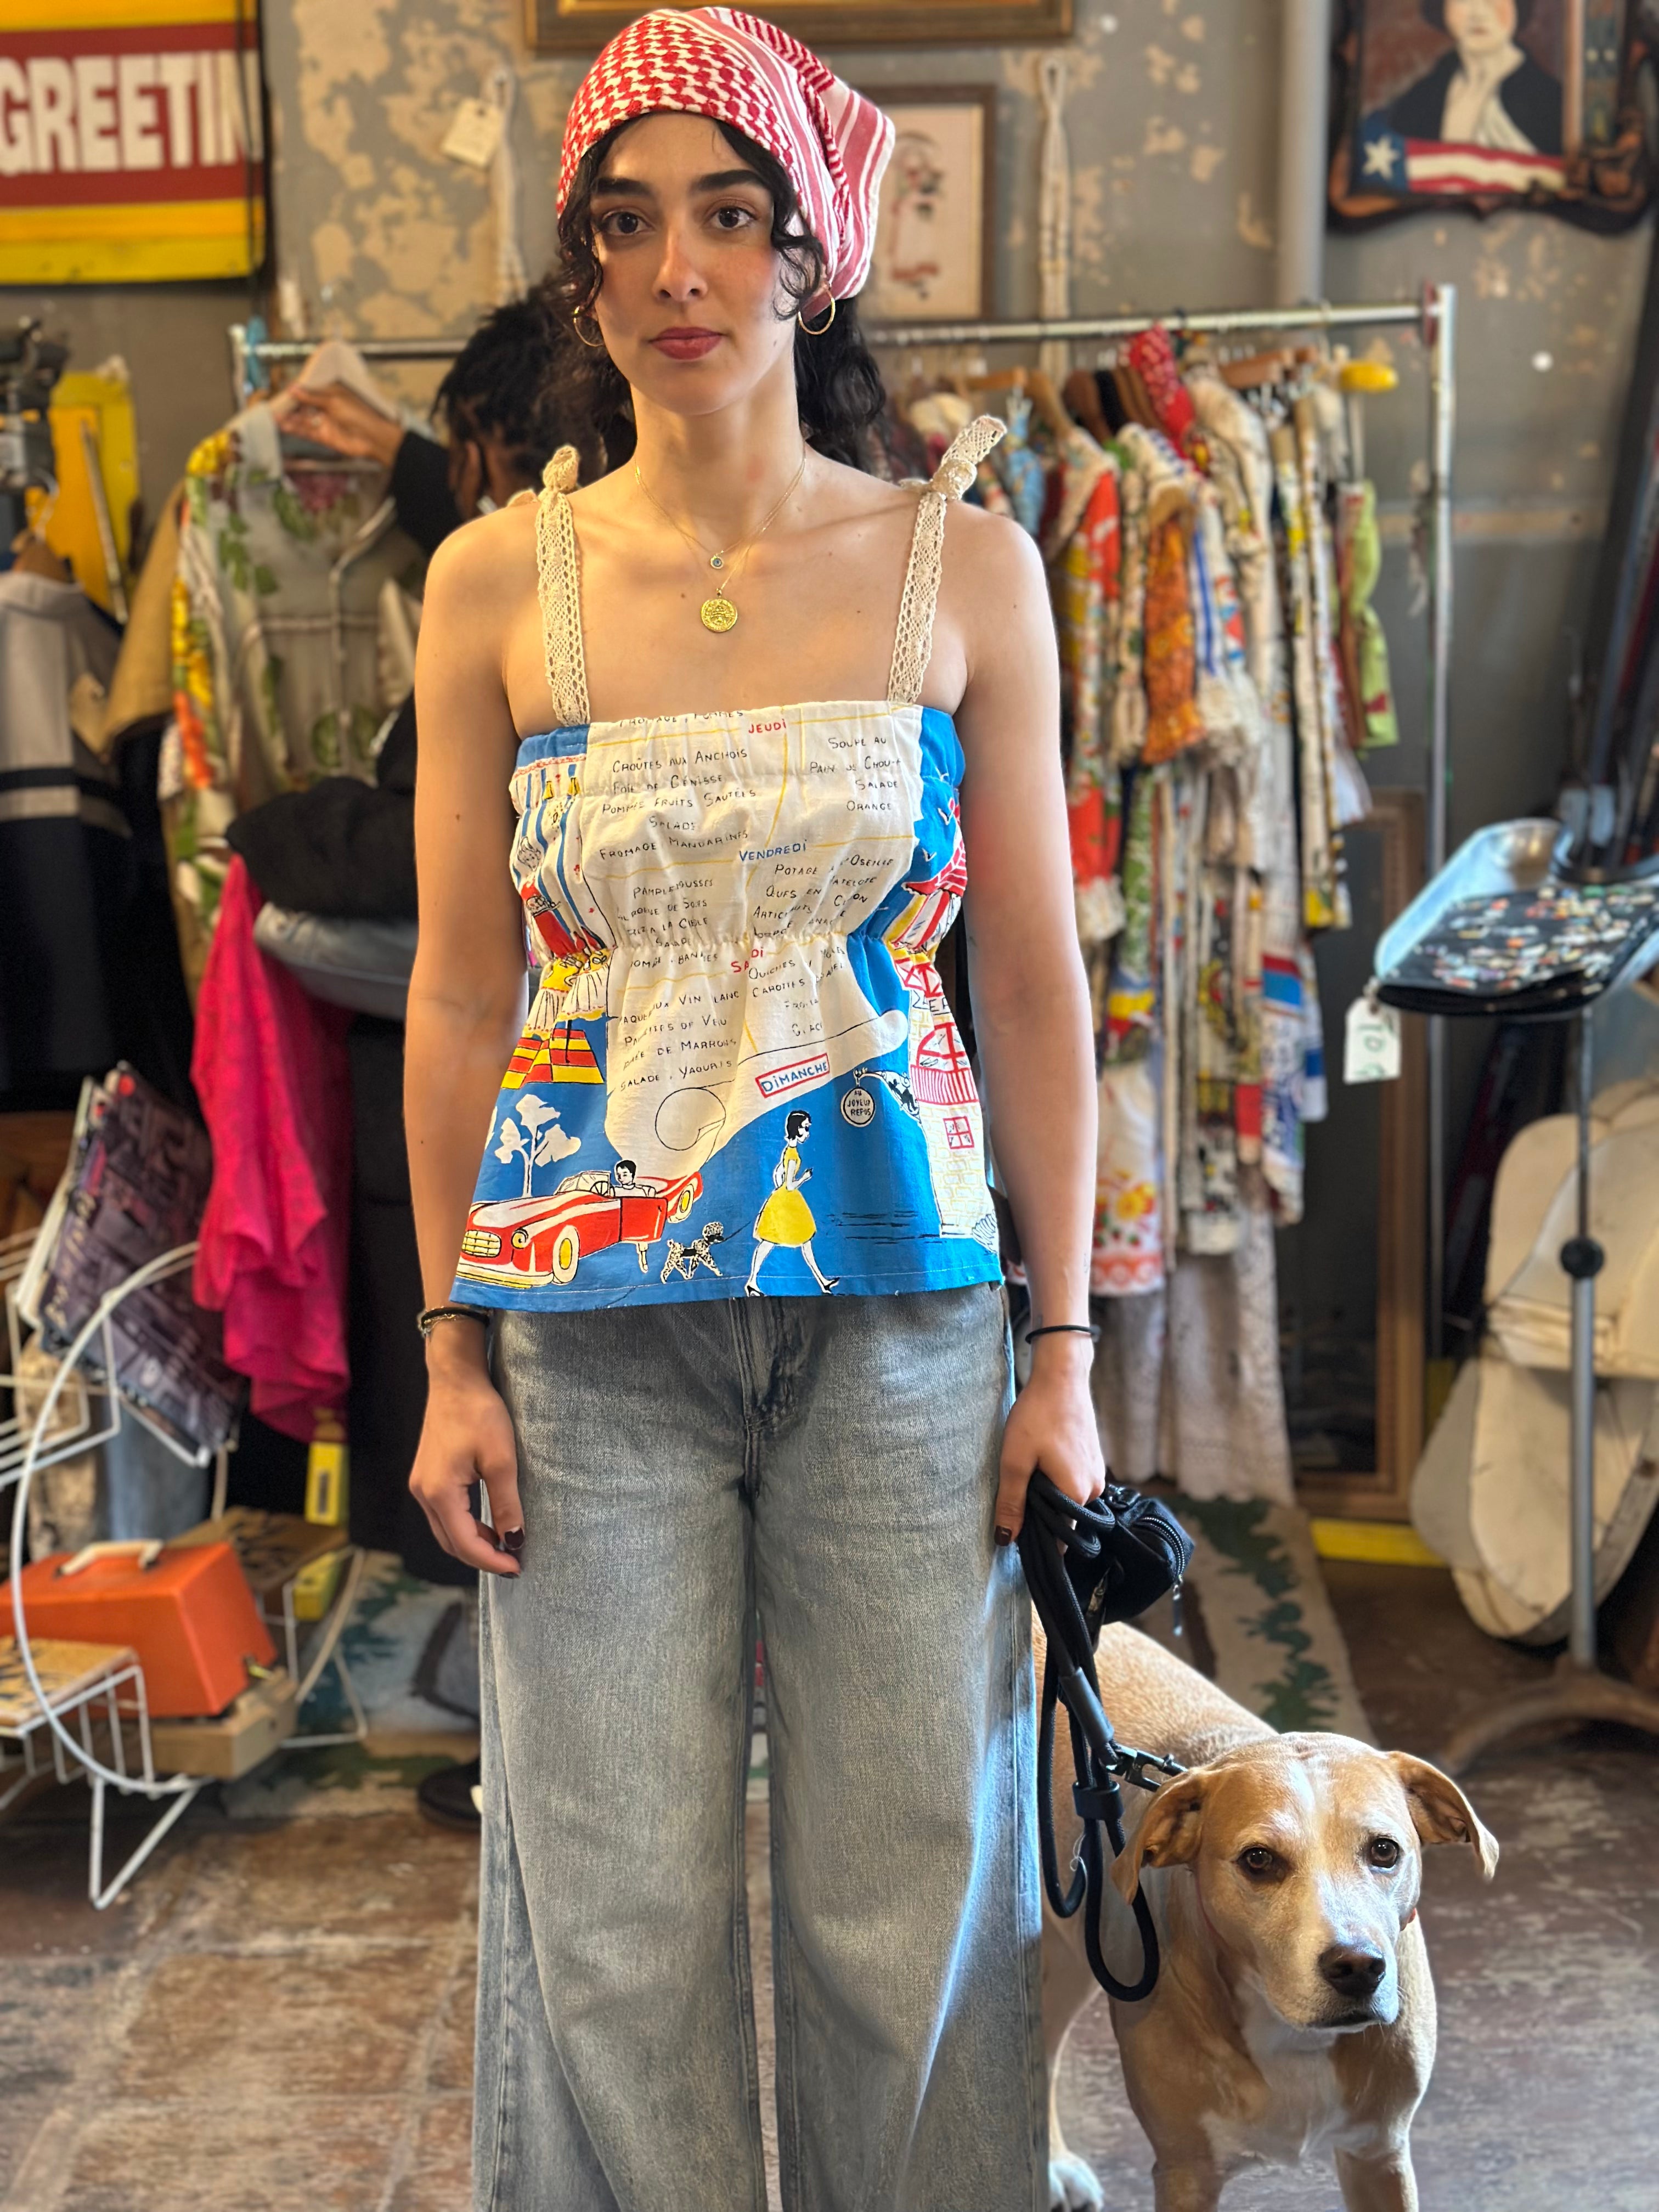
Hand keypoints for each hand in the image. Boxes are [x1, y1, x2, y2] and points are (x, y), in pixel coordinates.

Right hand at [277, 381, 403, 468]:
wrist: (373, 438)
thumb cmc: (359, 415)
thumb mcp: (334, 400)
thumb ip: (312, 397)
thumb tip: (293, 389)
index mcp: (330, 394)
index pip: (309, 391)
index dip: (296, 391)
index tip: (282, 391)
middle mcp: (326, 407)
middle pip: (303, 406)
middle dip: (289, 406)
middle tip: (274, 405)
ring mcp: (324, 422)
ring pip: (302, 419)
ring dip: (289, 418)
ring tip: (274, 416)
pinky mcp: (324, 436)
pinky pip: (306, 431)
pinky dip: (295, 429)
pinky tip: (284, 425)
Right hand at [409, 1329, 523, 1575]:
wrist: (455, 1380)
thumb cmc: (479, 1413)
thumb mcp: (501, 1459)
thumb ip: (506, 1504)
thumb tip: (515, 1541)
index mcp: (439, 1492)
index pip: (465, 1544)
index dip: (492, 1561)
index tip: (518, 1568)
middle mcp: (423, 1493)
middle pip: (451, 1543)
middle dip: (482, 1557)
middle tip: (515, 1562)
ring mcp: (421, 1485)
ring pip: (445, 1531)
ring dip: (473, 1544)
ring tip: (505, 1546)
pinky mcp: (426, 1477)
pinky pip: (443, 1515)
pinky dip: (465, 1527)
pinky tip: (487, 1525)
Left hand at [994, 1335, 1103, 1543]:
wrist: (1061, 1376)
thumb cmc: (1036, 1416)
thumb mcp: (1015, 1461)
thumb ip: (1011, 1503)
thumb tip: (1005, 1539)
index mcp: (1077, 1494)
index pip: (1059, 1535)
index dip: (1036, 1536)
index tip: (1017, 1528)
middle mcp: (1094, 1489)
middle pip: (1064, 1517)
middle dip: (1041, 1514)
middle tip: (1017, 1493)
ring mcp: (1097, 1474)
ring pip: (1068, 1499)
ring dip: (1048, 1495)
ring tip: (1028, 1473)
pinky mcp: (1094, 1460)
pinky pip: (1074, 1483)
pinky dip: (1057, 1480)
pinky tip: (1041, 1462)